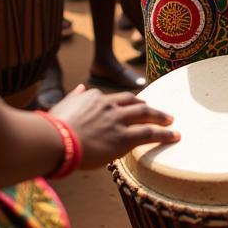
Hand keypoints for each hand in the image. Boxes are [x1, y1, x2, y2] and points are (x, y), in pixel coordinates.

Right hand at [51, 84, 178, 169]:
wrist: (55, 140)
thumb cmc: (53, 128)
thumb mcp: (63, 106)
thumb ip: (74, 97)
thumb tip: (80, 87)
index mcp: (94, 97)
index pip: (114, 99)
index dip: (125, 104)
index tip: (132, 108)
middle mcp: (109, 105)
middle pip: (134, 102)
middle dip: (147, 106)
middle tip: (158, 111)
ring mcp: (118, 120)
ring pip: (146, 115)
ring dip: (160, 117)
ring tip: (170, 121)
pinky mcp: (124, 138)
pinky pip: (150, 133)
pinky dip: (165, 134)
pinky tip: (174, 136)